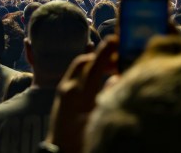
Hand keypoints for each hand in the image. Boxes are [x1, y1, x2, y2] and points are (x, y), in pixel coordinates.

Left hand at [46, 38, 118, 152]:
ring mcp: (63, 90)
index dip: (105, 51)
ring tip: (112, 67)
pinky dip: (88, 69)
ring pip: (79, 66)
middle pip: (84, 62)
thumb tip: (118, 79)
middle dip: (101, 56)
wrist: (60, 152)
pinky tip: (100, 76)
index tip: (116, 39)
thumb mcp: (97, 121)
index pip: (93, 66)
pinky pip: (75, 74)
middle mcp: (68, 88)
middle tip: (120, 56)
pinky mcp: (62, 94)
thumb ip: (108, 98)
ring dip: (94, 62)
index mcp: (78, 95)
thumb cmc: (81, 141)